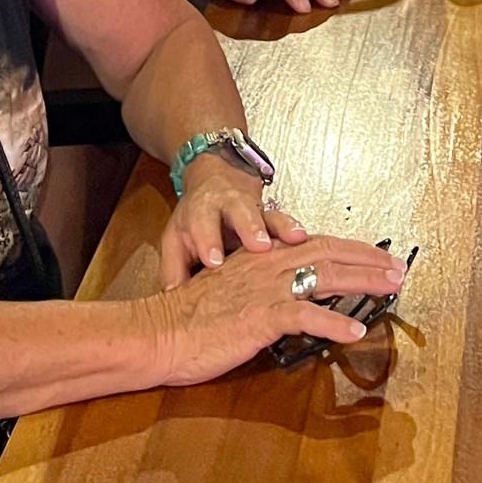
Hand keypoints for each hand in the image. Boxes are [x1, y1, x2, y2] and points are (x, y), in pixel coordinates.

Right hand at [151, 232, 409, 383]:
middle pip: (330, 254)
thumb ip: (264, 288)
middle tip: (400, 268)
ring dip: (363, 281)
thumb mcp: (233, 293)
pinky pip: (304, 317)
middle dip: (368, 259)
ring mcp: (266, 290)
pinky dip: (333, 324)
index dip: (352, 250)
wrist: (159, 331)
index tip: (379, 256)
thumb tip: (295, 297)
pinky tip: (356, 331)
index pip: (318, 245)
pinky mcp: (260, 317)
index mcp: (263, 258)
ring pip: (325, 277)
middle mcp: (269, 266)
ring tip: (392, 288)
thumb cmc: (191, 317)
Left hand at [159, 151, 307, 288]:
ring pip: (270, 214)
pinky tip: (311, 241)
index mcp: (202, 211)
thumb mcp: (176, 240)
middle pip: (240, 212)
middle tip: (260, 245)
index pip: (202, 224)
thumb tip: (170, 301)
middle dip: (251, 228)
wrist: (217, 180)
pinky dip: (299, 231)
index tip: (214, 261)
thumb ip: (173, 269)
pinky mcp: (275, 216)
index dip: (209, 241)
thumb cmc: (195, 219)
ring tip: (296, 238)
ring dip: (282, 227)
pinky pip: (290, 222)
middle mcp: (230, 205)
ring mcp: (256, 209)